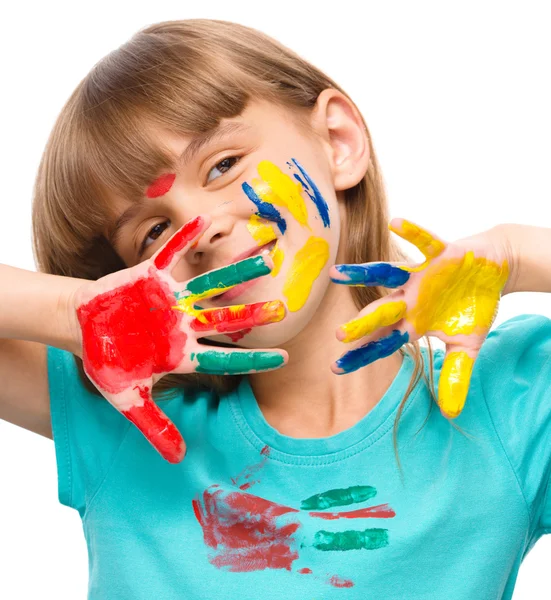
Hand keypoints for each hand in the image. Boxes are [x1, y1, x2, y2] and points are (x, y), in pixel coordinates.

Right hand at [72, 215, 286, 462]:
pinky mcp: (151, 274)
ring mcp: (171, 298)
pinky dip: (187, 238)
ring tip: (265, 256)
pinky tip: (208, 219)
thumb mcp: (127, 400)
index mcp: (182, 353)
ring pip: (210, 283)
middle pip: (225, 318)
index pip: (226, 357)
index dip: (254, 358)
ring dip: (235, 270)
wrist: (80, 328)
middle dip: (253, 313)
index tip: (285, 358)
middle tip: (284, 307)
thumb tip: (179, 460)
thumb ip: (154, 427)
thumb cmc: (105, 362)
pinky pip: (172, 253)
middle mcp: (184, 324)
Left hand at [330, 218, 510, 417]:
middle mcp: (409, 299)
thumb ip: (456, 374)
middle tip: (339, 336)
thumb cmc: (472, 305)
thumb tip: (450, 413)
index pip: (382, 343)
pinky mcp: (439, 253)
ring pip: (386, 273)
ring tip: (337, 275)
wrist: (491, 269)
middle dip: (362, 324)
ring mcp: (421, 275)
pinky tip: (394, 223)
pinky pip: (424, 241)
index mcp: (413, 322)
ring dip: (362, 274)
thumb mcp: (467, 344)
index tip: (335, 368)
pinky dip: (412, 233)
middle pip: (380, 313)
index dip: (362, 355)